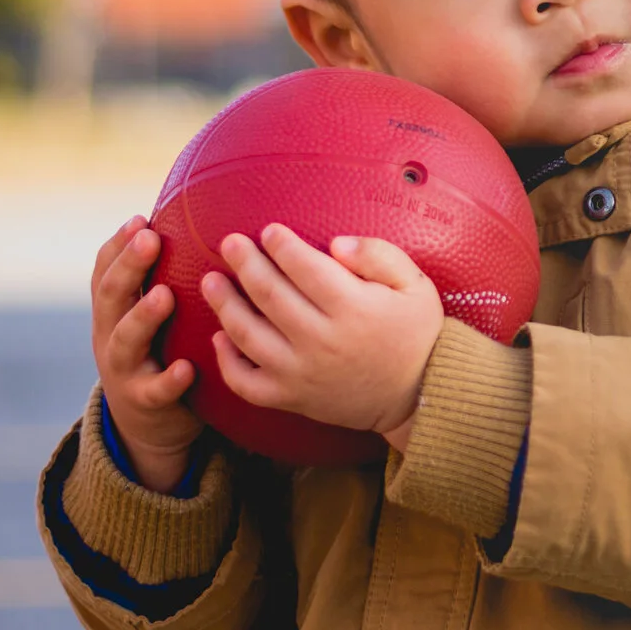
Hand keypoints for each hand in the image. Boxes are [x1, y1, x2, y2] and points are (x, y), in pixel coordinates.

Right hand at [89, 216, 202, 493]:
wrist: (147, 423)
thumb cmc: (160, 350)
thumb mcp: (151, 314)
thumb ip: (165, 276)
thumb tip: (203, 219)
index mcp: (114, 308)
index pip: (105, 269)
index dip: (118, 245)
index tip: (141, 219)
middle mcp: (110, 334)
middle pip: (111, 295)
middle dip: (129, 266)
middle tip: (150, 239)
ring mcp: (123, 368)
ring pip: (125, 341)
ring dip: (143, 316)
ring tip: (165, 296)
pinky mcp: (144, 401)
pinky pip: (153, 391)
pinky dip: (169, 380)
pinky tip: (187, 369)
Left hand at [201, 225, 444, 450]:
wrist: (419, 394)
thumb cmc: (415, 333)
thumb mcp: (415, 285)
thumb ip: (379, 255)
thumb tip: (337, 243)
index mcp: (354, 308)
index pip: (305, 268)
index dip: (282, 245)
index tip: (269, 231)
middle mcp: (322, 340)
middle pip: (270, 295)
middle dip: (245, 263)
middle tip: (230, 243)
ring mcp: (301, 373)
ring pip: (249, 335)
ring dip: (225, 304)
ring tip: (211, 281)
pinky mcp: (291, 398)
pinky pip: (247, 383)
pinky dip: (227, 362)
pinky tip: (220, 337)